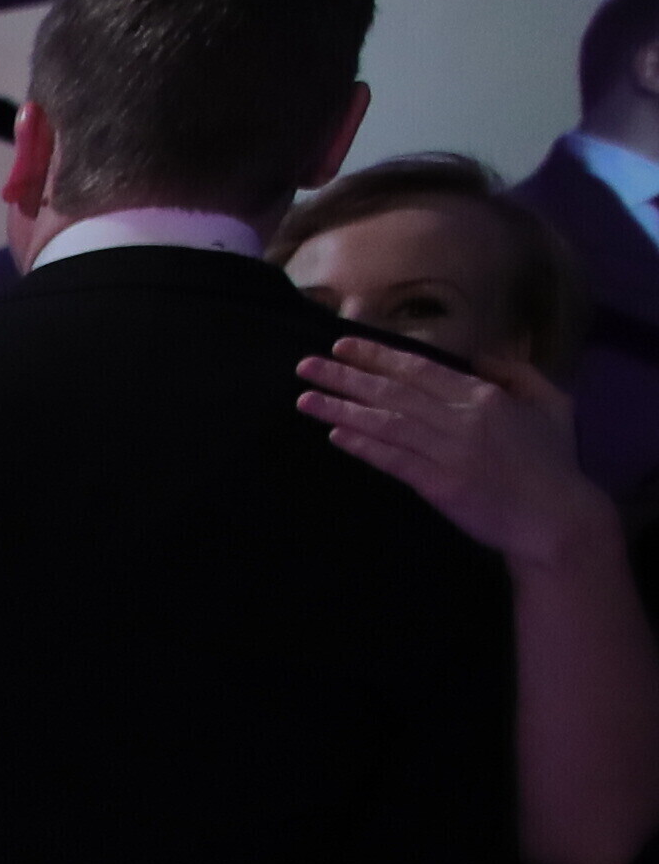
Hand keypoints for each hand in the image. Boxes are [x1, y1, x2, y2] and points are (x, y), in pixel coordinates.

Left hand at [299, 337, 611, 571]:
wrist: (556, 518)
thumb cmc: (553, 461)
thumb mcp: (550, 403)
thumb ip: (515, 373)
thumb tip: (478, 356)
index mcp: (485, 395)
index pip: (420, 369)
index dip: (379, 356)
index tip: (343, 345)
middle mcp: (462, 418)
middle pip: (393, 391)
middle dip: (346, 376)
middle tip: (306, 365)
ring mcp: (449, 452)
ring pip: (386, 422)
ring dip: (342, 409)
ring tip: (306, 398)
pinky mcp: (439, 485)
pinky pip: (393, 460)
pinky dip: (363, 446)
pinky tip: (334, 434)